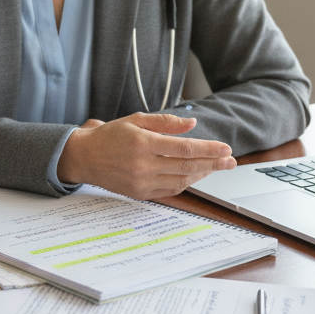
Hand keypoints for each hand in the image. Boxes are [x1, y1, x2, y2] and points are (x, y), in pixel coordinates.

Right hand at [56, 113, 235, 199]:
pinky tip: (195, 175)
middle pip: (188, 166)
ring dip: (202, 174)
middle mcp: (143, 164)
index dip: (209, 149)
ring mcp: (142, 181)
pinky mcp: (139, 193)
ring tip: (215, 167)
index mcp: (143, 142)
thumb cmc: (110, 136)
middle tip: (230, 161)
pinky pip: (170, 190)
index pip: (185, 148)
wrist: (84, 157)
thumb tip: (192, 124)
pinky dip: (186, 183)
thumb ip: (165, 122)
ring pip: (181, 180)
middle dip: (214, 164)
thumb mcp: (136, 120)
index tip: (225, 148)